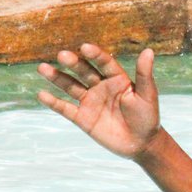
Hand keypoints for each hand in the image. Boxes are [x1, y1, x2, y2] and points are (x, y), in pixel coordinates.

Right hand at [37, 44, 159, 158]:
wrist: (142, 144)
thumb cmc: (148, 118)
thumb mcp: (147, 95)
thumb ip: (144, 74)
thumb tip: (149, 51)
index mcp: (117, 79)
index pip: (104, 63)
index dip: (95, 55)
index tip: (85, 48)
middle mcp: (100, 86)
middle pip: (84, 71)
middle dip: (73, 63)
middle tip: (63, 55)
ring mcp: (90, 101)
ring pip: (70, 86)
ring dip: (57, 77)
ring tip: (43, 68)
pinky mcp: (82, 117)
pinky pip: (65, 108)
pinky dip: (53, 102)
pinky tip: (42, 94)